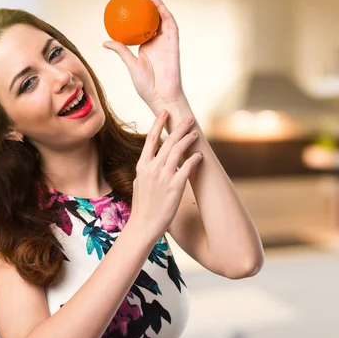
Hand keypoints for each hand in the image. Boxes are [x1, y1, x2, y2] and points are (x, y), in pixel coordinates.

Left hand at [103, 0, 183, 108]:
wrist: (162, 96)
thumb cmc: (146, 85)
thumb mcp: (131, 64)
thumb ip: (121, 51)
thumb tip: (105, 42)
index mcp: (147, 47)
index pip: (144, 27)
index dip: (139, 16)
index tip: (131, 7)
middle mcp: (158, 43)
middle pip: (155, 21)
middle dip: (150, 7)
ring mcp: (167, 43)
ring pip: (164, 20)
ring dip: (159, 6)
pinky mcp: (174, 45)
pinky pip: (171, 26)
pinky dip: (166, 14)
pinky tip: (158, 5)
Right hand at [128, 111, 202, 244]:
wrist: (143, 225)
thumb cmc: (142, 207)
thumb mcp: (138, 183)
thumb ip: (146, 170)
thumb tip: (150, 162)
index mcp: (142, 166)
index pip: (151, 139)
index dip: (158, 123)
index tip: (164, 112)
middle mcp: (152, 168)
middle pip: (168, 141)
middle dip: (179, 128)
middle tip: (188, 119)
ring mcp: (163, 177)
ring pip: (178, 151)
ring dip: (188, 140)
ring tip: (196, 134)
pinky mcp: (175, 187)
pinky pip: (187, 167)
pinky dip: (194, 159)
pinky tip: (199, 155)